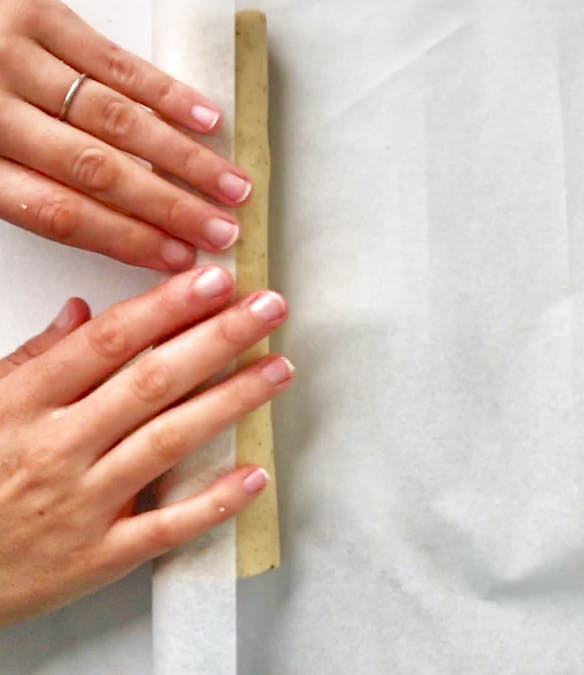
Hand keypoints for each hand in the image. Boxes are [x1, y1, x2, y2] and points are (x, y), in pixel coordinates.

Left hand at [0, 0, 251, 269]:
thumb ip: (30, 190)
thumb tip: (122, 231)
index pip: (59, 213)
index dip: (127, 240)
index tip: (177, 258)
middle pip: (98, 171)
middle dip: (171, 207)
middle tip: (220, 230)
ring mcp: (14, 58)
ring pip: (117, 120)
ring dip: (186, 158)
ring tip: (231, 186)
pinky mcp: (38, 15)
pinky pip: (114, 62)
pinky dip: (167, 93)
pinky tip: (207, 121)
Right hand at [0, 267, 291, 626]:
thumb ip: (33, 359)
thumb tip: (84, 311)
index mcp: (24, 405)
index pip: (108, 343)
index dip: (166, 307)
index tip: (214, 280)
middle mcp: (58, 449)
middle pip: (150, 382)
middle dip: (217, 339)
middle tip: (268, 309)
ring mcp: (82, 504)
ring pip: (168, 442)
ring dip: (231, 401)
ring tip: (278, 369)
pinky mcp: (100, 556)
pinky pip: (167, 526)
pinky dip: (215, 501)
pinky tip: (255, 473)